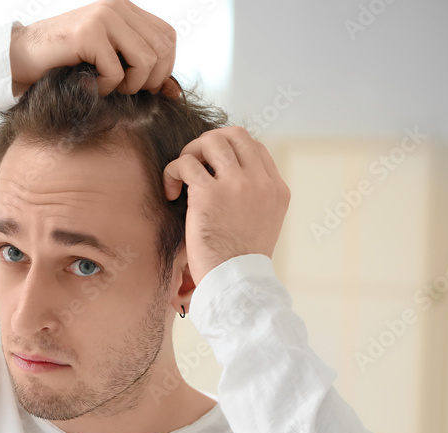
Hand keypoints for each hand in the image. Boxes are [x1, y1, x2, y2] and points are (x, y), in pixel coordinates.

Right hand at [9, 0, 177, 96]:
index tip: (143, 86)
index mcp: (125, 9)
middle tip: (123, 90)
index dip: (163, 68)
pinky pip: (116, 71)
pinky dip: (105, 87)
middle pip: (162, 50)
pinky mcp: (88, 34)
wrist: (19, 58)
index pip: (167, 38)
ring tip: (107, 87)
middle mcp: (116, 7)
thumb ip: (139, 68)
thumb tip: (175, 92)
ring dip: (129, 85)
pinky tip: (89, 84)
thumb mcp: (108, 62)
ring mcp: (102, 17)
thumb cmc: (63, 64)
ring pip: (145, 61)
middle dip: (148, 81)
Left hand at [162, 127, 289, 283]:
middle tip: (195, 166)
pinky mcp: (208, 194)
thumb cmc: (239, 261)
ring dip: (190, 153)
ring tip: (182, 177)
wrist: (234, 282)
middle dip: (209, 144)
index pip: (255, 147)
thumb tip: (233, 180)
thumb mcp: (264, 224)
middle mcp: (260, 182)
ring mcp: (236, 185)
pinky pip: (185, 163)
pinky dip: (172, 172)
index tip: (214, 169)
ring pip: (210, 141)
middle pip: (235, 135)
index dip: (230, 151)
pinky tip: (171, 193)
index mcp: (277, 189)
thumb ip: (255, 199)